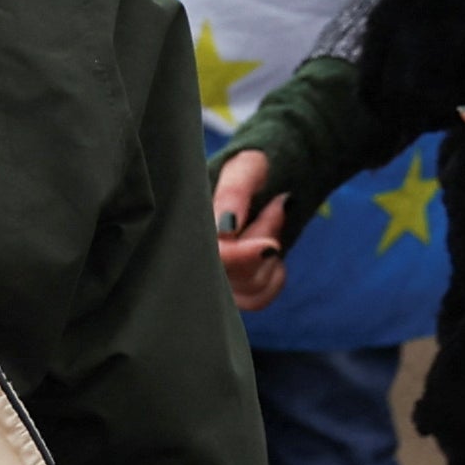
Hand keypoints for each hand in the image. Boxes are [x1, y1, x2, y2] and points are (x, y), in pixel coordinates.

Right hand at [210, 148, 291, 309]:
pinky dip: (275, 274)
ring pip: (249, 290)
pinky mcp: (232, 290)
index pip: (209, 257)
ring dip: (271, 255)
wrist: (267, 177)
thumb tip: (224, 230)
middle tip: (277, 205)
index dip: (239, 257)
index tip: (270, 245)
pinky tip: (272, 245)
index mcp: (187, 224)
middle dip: (261, 241)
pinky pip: (260, 297)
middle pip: (231, 278)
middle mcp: (196, 258)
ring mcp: (214, 279)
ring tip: (274, 213)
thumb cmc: (249, 167)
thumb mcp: (244, 167)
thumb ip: (233, 192)